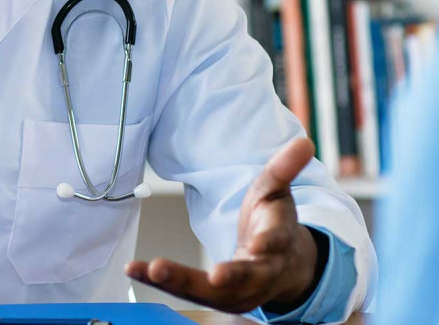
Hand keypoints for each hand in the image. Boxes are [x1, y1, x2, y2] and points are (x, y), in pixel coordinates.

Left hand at [125, 137, 321, 313]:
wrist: (280, 266)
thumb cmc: (273, 224)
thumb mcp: (277, 192)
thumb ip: (285, 169)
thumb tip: (304, 143)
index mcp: (277, 244)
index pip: (275, 243)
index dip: (268, 243)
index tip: (258, 245)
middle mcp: (259, 274)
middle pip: (243, 279)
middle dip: (228, 278)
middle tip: (212, 276)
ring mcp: (235, 290)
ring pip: (209, 292)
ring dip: (180, 281)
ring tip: (153, 269)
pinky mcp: (211, 295)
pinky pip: (184, 290)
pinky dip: (159, 281)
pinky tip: (134, 269)